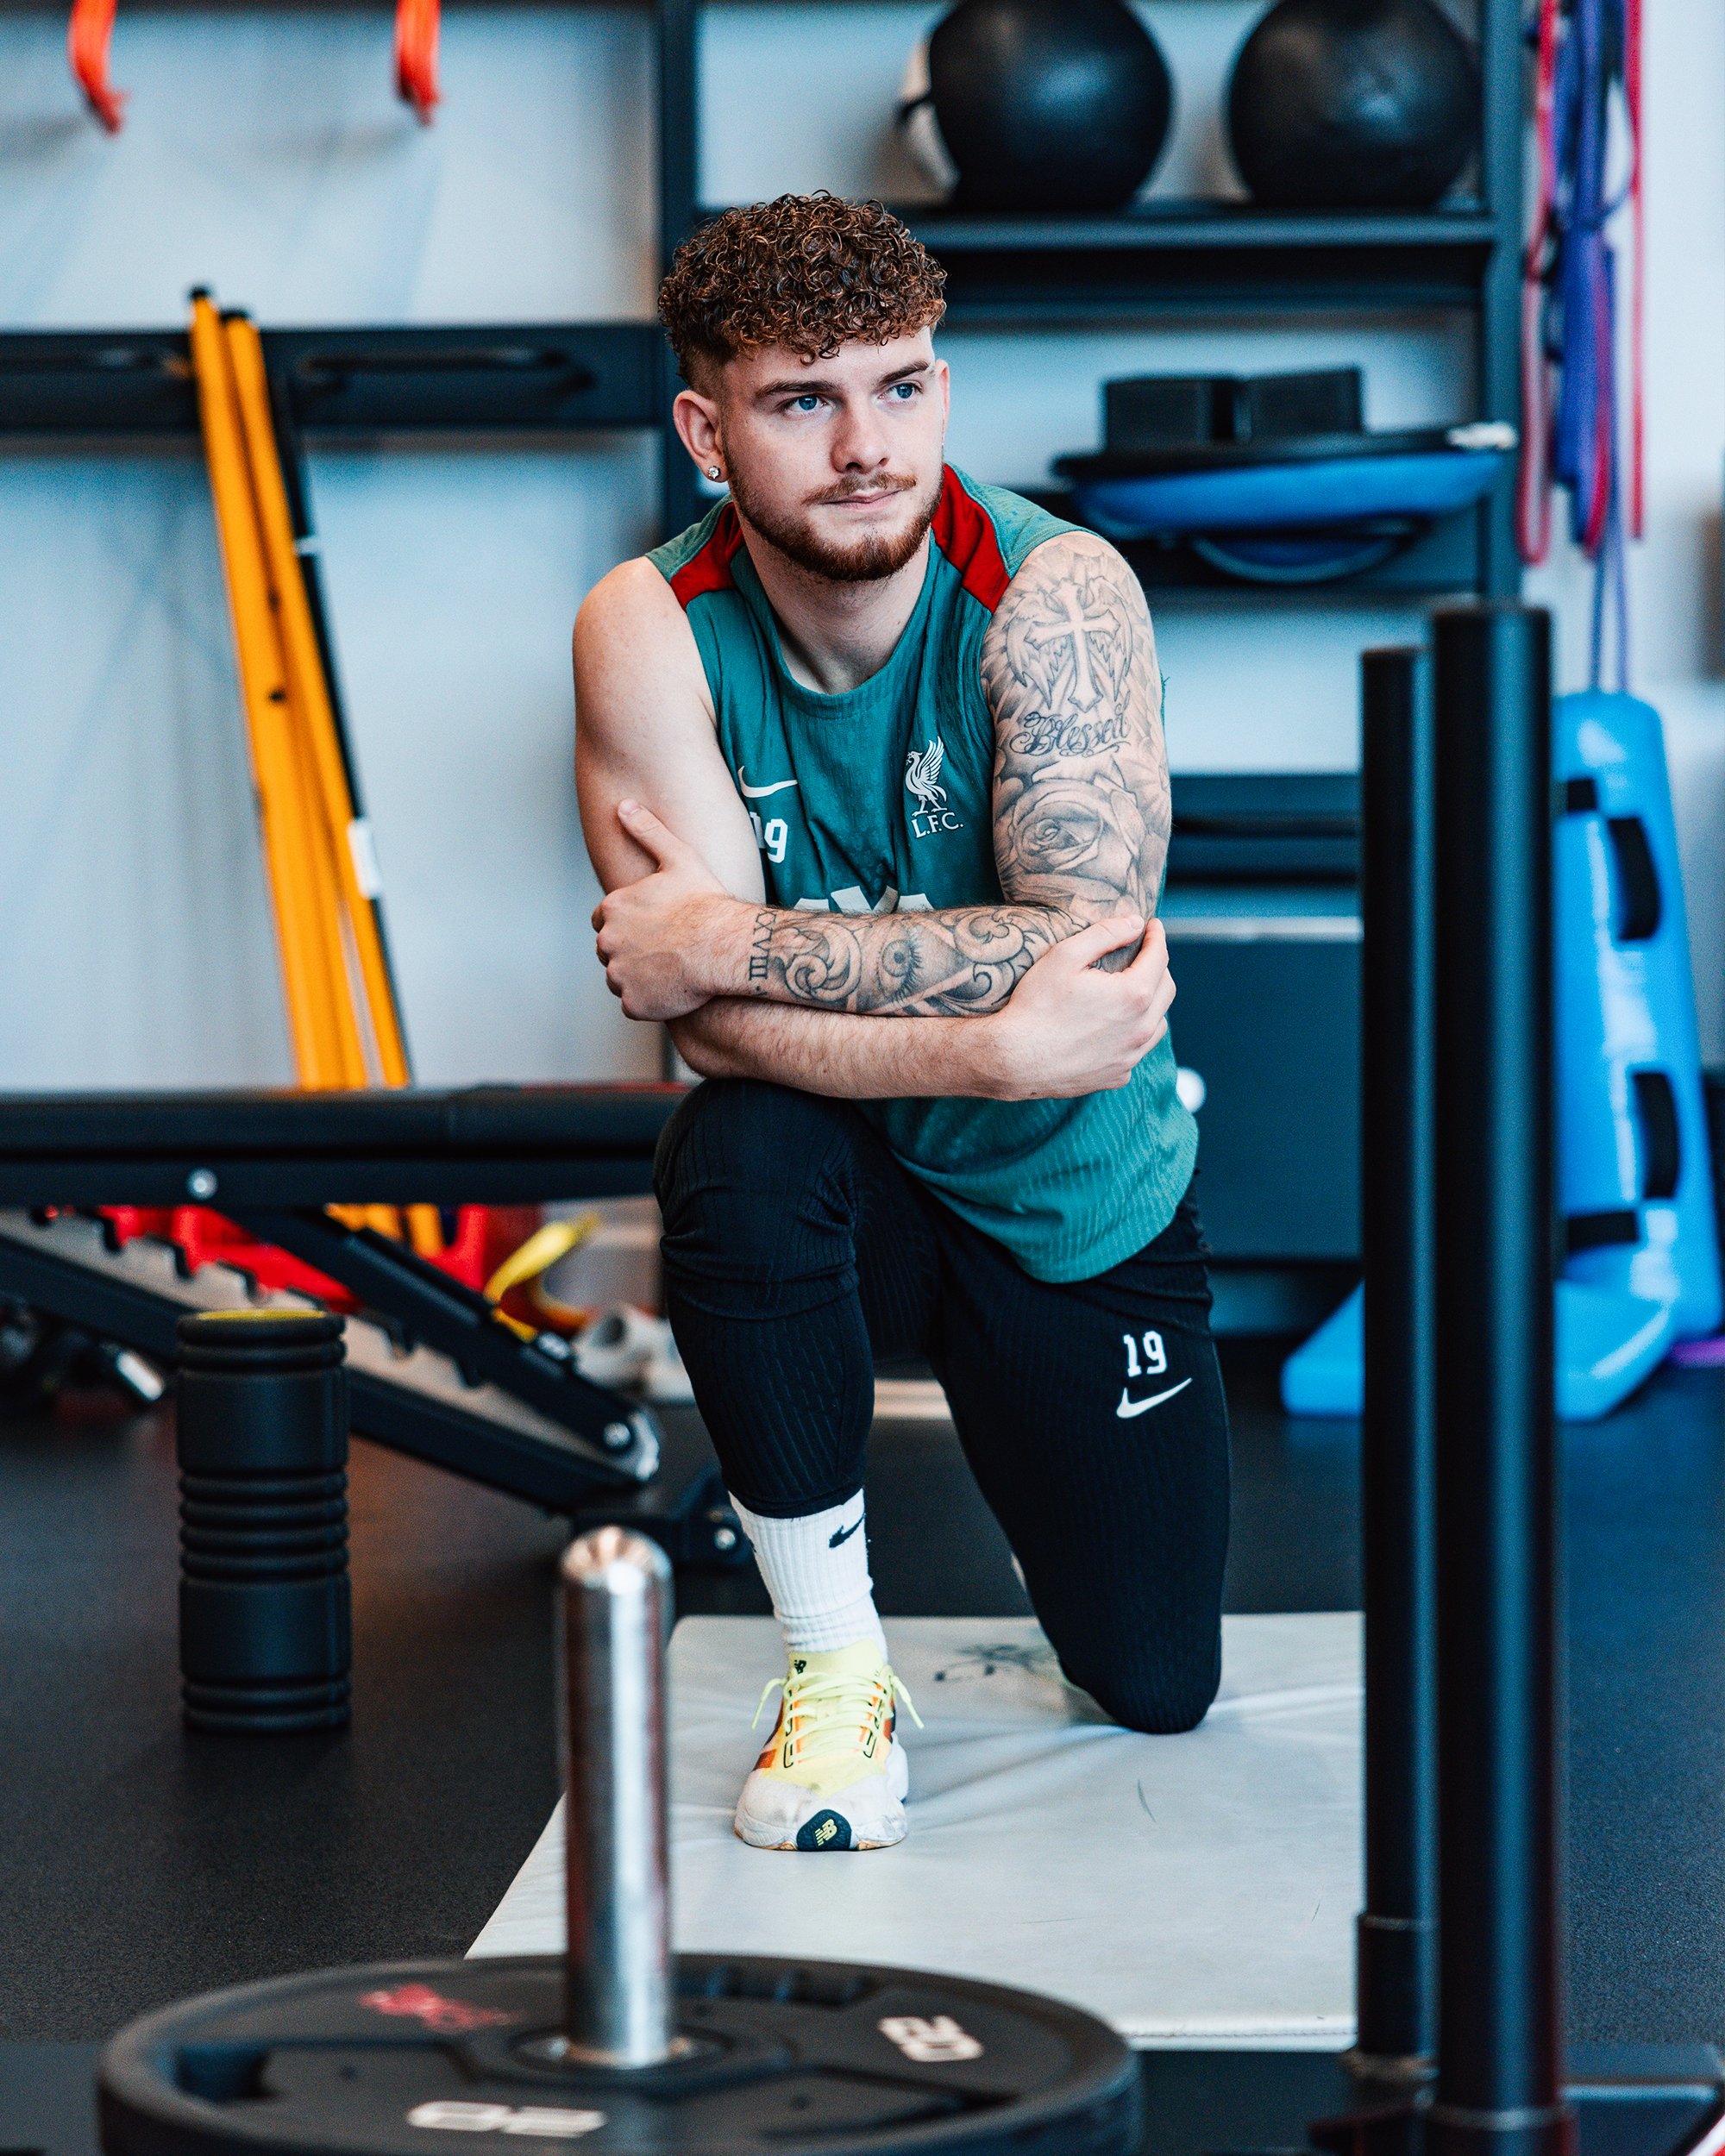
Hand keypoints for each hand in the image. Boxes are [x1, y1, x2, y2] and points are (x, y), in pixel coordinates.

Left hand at [592, 800, 733, 1019]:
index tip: (652, 926)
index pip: (605, 919)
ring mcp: (618, 974)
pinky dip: (650, 1000)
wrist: (724, 946)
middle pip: (610, 950)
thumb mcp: (677, 858)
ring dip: (639, 976)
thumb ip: (647, 831)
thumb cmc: (705, 903)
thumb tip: (623, 804)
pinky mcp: (633, 1003)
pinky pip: (635, 1003)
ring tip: (672, 969)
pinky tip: (674, 989)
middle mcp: (607, 941)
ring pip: (621, 978)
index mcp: (613, 908)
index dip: (629, 923)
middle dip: (631, 950)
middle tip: (665, 949)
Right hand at [977, 917, 1174, 1099]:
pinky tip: (1115, 1027)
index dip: (1156, 937)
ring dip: (1152, 1003)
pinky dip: (1134, 1034)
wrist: (1013, 1060)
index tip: (1151, 926)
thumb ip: (1105, 934)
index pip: (1159, 958)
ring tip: (1133, 991)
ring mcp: (1130, 1056)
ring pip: (1158, 1023)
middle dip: (1158, 967)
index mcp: (1133, 995)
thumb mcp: (1065, 956)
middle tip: (1142, 955)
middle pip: (1167, 989)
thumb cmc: (1035, 1006)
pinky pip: (1137, 1050)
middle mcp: (1141, 1029)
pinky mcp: (1117, 1075)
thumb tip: (1136, 922)